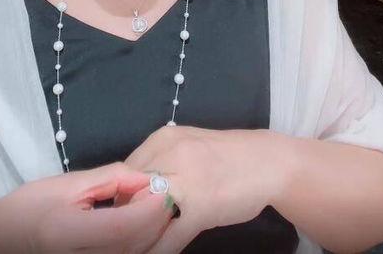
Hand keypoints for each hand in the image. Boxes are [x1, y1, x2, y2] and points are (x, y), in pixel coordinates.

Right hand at [0, 162, 173, 253]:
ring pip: (138, 252)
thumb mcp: (69, 184)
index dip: (150, 205)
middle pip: (137, 243)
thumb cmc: (30, 206)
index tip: (163, 184)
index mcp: (70, 233)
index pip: (125, 225)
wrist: (4, 241)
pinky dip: (142, 237)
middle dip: (158, 214)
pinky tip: (140, 218)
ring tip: (153, 200)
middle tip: (164, 187)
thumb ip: (110, 179)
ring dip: (154, 227)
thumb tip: (146, 179)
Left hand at [122, 125, 289, 253]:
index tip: (114, 217)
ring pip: (145, 215)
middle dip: (121, 219)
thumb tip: (130, 190)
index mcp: (163, 139)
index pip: (125, 171)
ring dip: (135, 238)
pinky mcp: (202, 206)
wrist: (267, 161)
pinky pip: (171, 236)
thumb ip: (160, 163)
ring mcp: (187, 180)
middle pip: (130, 192)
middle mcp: (171, 155)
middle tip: (115, 239)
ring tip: (129, 248)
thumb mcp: (186, 148)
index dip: (118, 198)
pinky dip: (158, 250)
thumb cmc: (225, 157)